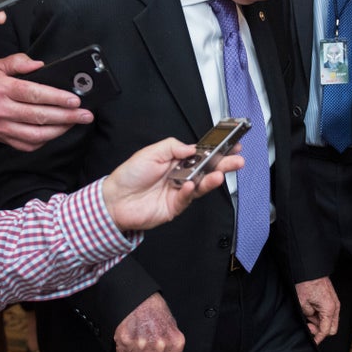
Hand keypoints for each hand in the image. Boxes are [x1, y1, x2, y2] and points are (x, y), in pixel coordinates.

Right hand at [0, 53, 93, 149]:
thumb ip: (17, 62)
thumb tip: (40, 64)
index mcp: (1, 89)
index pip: (34, 94)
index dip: (57, 97)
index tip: (75, 99)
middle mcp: (1, 110)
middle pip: (40, 116)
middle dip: (67, 116)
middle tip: (86, 115)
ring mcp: (2, 128)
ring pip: (36, 135)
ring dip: (59, 130)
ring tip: (75, 123)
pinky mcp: (2, 139)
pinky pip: (27, 145)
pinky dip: (44, 140)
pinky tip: (55, 132)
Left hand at [102, 137, 242, 231]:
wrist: (114, 200)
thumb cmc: (129, 176)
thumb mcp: (150, 152)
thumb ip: (172, 147)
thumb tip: (192, 147)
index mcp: (175, 160)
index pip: (201, 154)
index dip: (216, 150)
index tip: (230, 145)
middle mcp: (180, 175)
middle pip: (206, 170)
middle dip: (223, 164)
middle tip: (236, 160)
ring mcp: (179, 191)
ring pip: (201, 185)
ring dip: (212, 179)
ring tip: (220, 174)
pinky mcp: (175, 206)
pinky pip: (187, 198)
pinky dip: (189, 191)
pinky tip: (190, 185)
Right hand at [114, 294, 183, 351]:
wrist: (138, 296)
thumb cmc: (154, 310)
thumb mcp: (170, 329)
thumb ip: (168, 350)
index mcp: (174, 344)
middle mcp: (159, 347)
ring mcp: (142, 346)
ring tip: (136, 345)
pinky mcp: (126, 342)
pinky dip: (124, 351)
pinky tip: (129, 338)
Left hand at [295, 277, 339, 343]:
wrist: (310, 269)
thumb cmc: (306, 283)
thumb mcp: (303, 303)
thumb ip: (309, 316)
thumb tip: (311, 322)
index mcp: (329, 309)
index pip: (325, 330)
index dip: (318, 338)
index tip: (313, 343)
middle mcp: (335, 307)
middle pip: (331, 328)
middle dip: (320, 330)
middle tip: (308, 325)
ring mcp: (334, 303)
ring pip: (330, 321)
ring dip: (319, 322)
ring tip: (307, 315)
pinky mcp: (331, 300)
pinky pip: (328, 314)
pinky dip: (320, 316)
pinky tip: (311, 312)